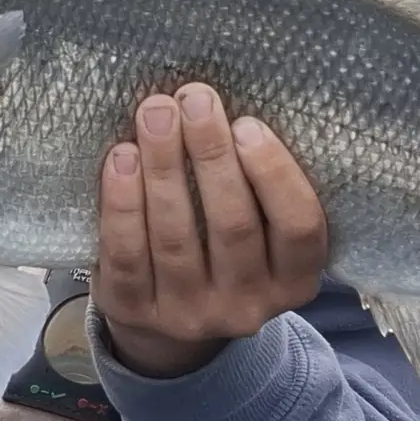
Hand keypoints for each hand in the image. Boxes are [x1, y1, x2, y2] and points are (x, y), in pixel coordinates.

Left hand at [90, 83, 328, 377]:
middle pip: (233, 226)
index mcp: (294, 280)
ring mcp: (191, 315)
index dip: (275, 174)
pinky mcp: (137, 312)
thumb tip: (227, 104)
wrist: (170, 322)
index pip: (298, 228)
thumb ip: (260, 186)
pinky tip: (121, 158)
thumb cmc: (223, 249)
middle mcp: (247, 306)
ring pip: (176, 237)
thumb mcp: (262, 231)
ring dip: (164, 167)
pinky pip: (128, 254)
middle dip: (211, 154)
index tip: (247, 124)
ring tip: (155, 113)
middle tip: (194, 99)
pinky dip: (122, 203)